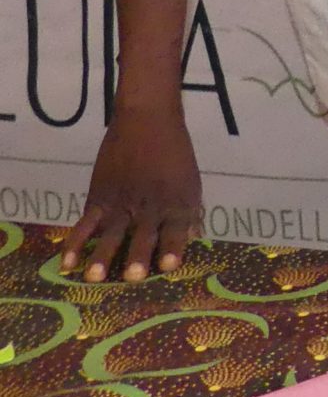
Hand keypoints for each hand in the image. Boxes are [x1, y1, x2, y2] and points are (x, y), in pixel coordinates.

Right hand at [61, 109, 200, 281]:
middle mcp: (150, 205)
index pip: (177, 229)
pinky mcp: (100, 196)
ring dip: (102, 256)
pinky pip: (85, 224)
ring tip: (95, 277)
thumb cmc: (174, 152)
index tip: (169, 266)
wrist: (148, 119)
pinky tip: (66, 263)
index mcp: (177, 202)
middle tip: (132, 276)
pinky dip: (75, 243)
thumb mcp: (190, 180)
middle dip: (138, 255)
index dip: (173, 248)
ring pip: (111, 233)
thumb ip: (188, 211)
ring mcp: (123, 202)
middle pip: (144, 234)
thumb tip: (193, 238)